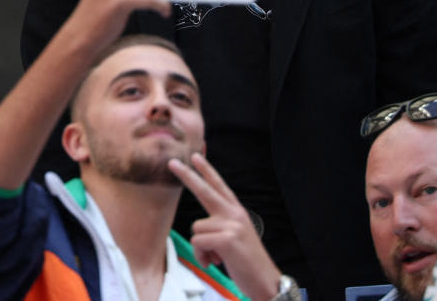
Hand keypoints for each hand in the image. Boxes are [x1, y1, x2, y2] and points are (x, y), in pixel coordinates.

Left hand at [168, 153, 281, 300]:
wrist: (265, 280)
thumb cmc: (247, 262)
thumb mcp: (236, 237)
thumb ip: (221, 225)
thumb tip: (200, 228)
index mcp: (236, 212)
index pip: (219, 186)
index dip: (207, 170)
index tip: (195, 156)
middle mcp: (234, 213)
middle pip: (205, 190)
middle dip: (187, 176)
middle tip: (171, 163)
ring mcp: (231, 224)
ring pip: (196, 228)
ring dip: (201, 248)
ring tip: (217, 257)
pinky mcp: (227, 238)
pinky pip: (198, 243)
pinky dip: (203, 257)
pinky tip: (217, 262)